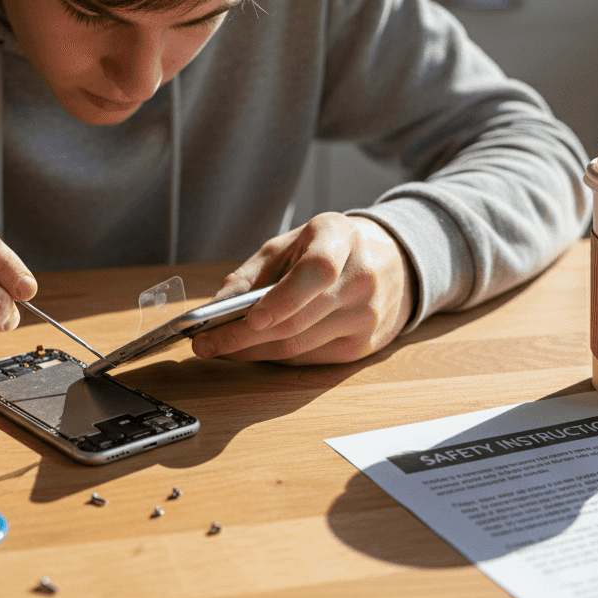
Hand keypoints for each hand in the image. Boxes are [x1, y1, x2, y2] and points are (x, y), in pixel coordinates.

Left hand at [191, 213, 414, 365]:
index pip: (316, 272)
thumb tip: (215, 309)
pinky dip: (276, 357)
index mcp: (339, 238)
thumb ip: (251, 274)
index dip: (281, 299)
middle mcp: (360, 278)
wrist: (391, 264)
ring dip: (253, 352)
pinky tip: (257, 349)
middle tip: (206, 345)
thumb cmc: (329, 250)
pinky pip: (308, 358)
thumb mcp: (290, 244)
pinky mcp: (363, 346)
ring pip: (299, 346)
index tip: (247, 318)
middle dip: (243, 338)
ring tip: (221, 348)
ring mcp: (366, 316)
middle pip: (298, 320)